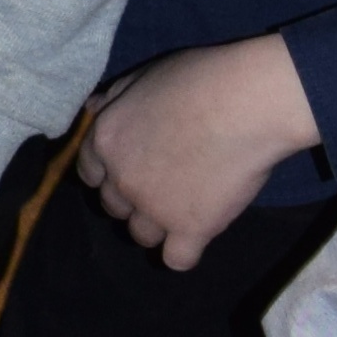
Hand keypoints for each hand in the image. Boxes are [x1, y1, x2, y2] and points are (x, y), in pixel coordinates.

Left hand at [79, 40, 313, 272]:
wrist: (247, 103)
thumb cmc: (200, 79)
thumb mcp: (146, 76)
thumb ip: (115, 97)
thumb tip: (91, 109)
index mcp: (106, 140)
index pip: (89, 174)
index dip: (109, 174)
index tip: (133, 169)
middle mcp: (122, 179)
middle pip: (114, 207)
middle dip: (134, 199)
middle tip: (167, 182)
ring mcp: (154, 208)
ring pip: (141, 235)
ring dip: (158, 225)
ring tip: (188, 204)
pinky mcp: (190, 229)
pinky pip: (175, 260)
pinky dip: (185, 252)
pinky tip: (198, 236)